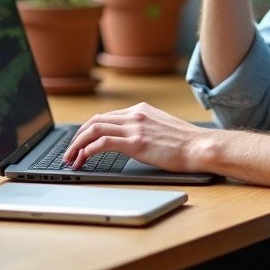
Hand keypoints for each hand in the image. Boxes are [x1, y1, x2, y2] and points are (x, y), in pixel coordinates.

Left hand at [62, 102, 211, 173]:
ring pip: (94, 129)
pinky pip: (102, 143)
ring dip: (77, 144)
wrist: (200, 147)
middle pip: (95, 121)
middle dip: (77, 137)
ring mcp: (135, 127)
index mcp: (141, 110)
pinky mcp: (136, 142)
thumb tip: (131, 140)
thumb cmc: (186, 143)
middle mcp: (135, 114)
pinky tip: (82, 160)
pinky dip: (87, 150)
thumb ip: (145, 129)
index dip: (88, 131)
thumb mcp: (162, 128)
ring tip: (70, 159)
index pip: (106, 117)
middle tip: (69, 152)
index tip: (80, 143)